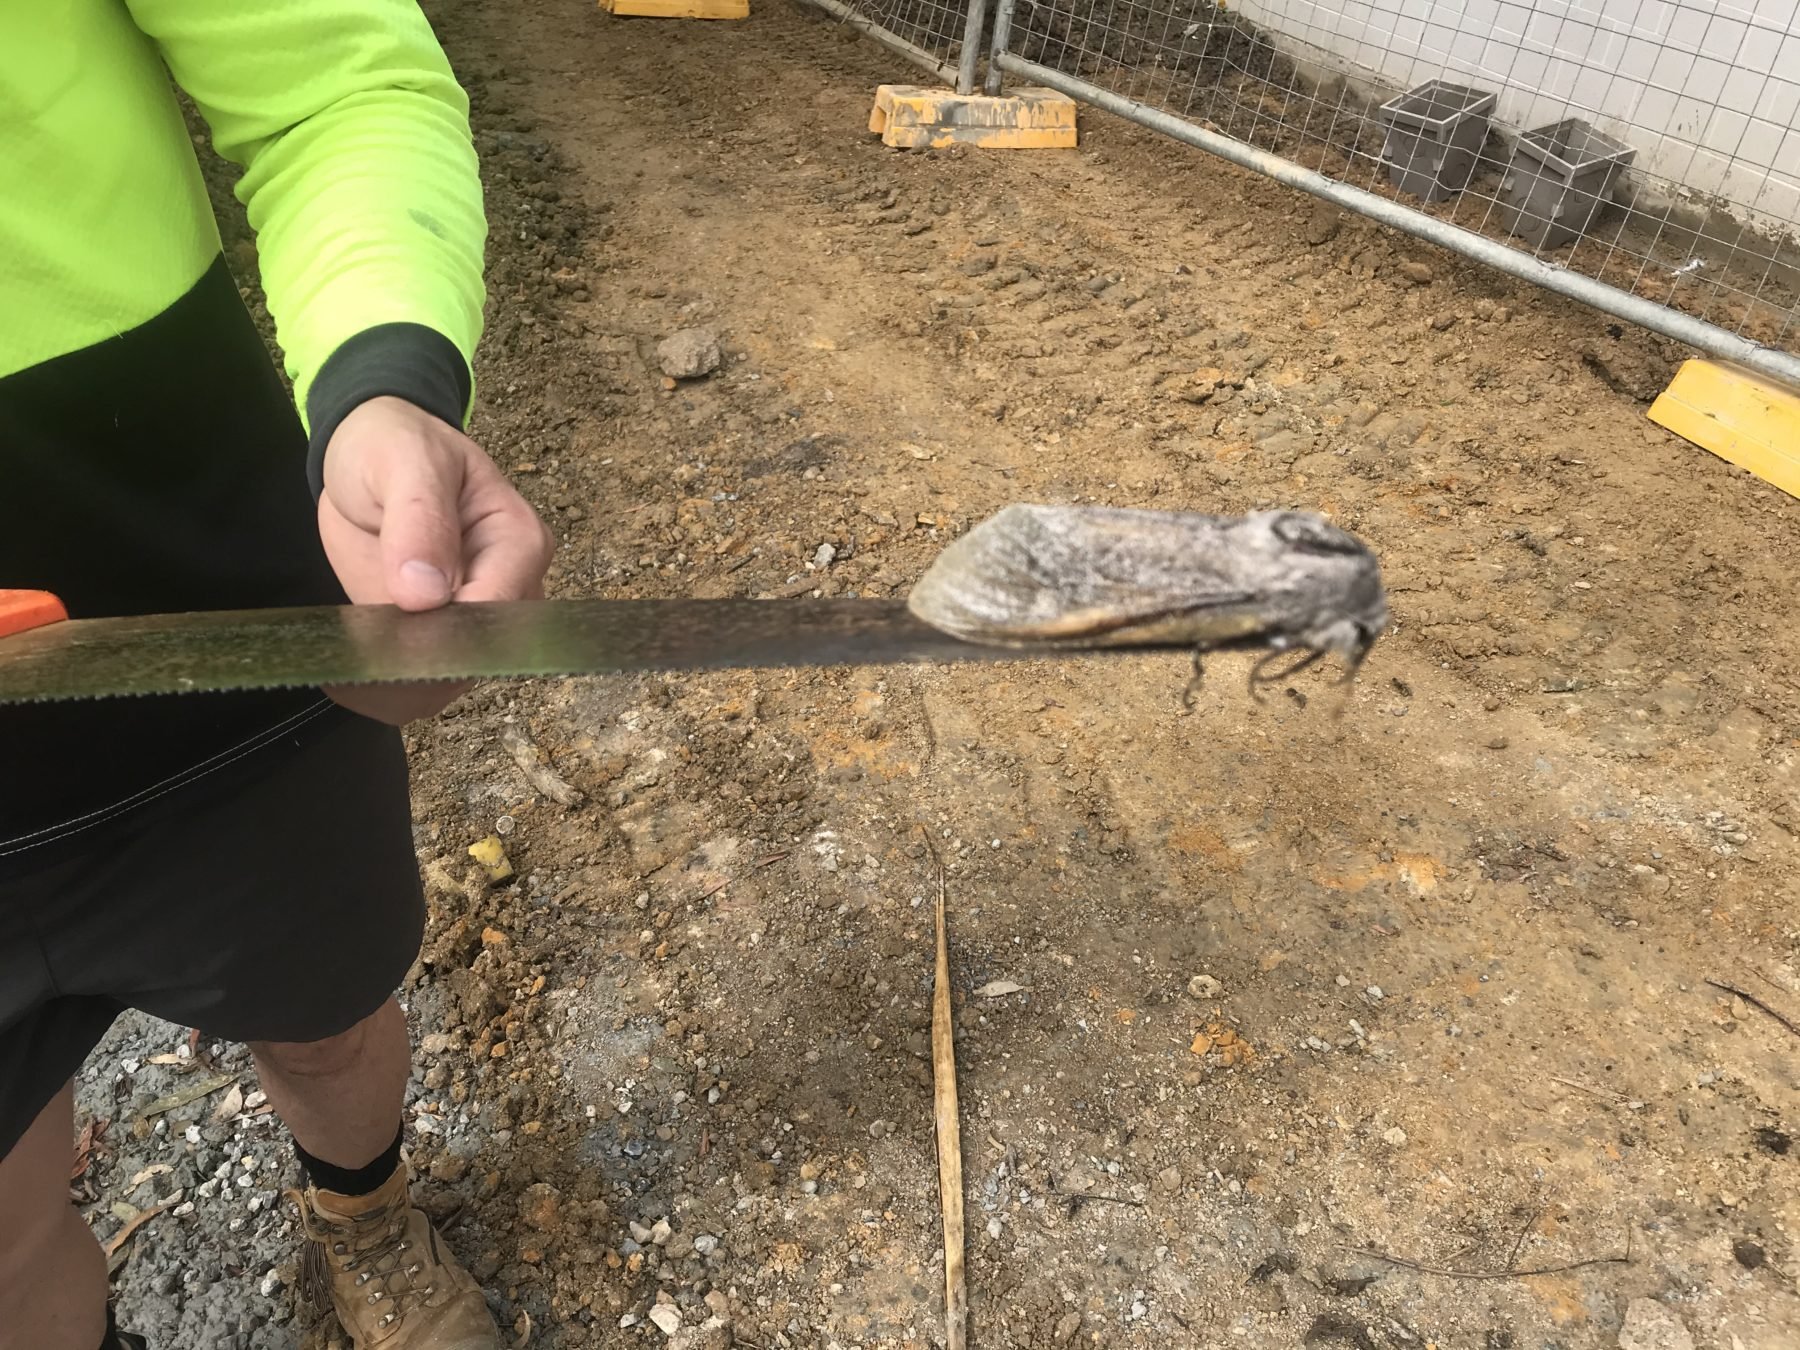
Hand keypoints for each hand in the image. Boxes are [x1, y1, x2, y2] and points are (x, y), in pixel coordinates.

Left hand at [316, 397, 554, 723]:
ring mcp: (472, 619)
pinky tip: (343, 674)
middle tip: (355, 661)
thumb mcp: (405, 462)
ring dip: (396, 686)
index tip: (386, 632)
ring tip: (344, 669)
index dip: (445, 631)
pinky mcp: (434, 637)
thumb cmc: (394, 444)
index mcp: (518, 543)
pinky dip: (381, 690)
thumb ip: (419, 519)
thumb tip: (427, 594)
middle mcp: (509, 590)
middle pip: (479, 656)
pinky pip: (418, 683)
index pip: (496, 611)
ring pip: (450, 681)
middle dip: (419, 668)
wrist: (367, 454)